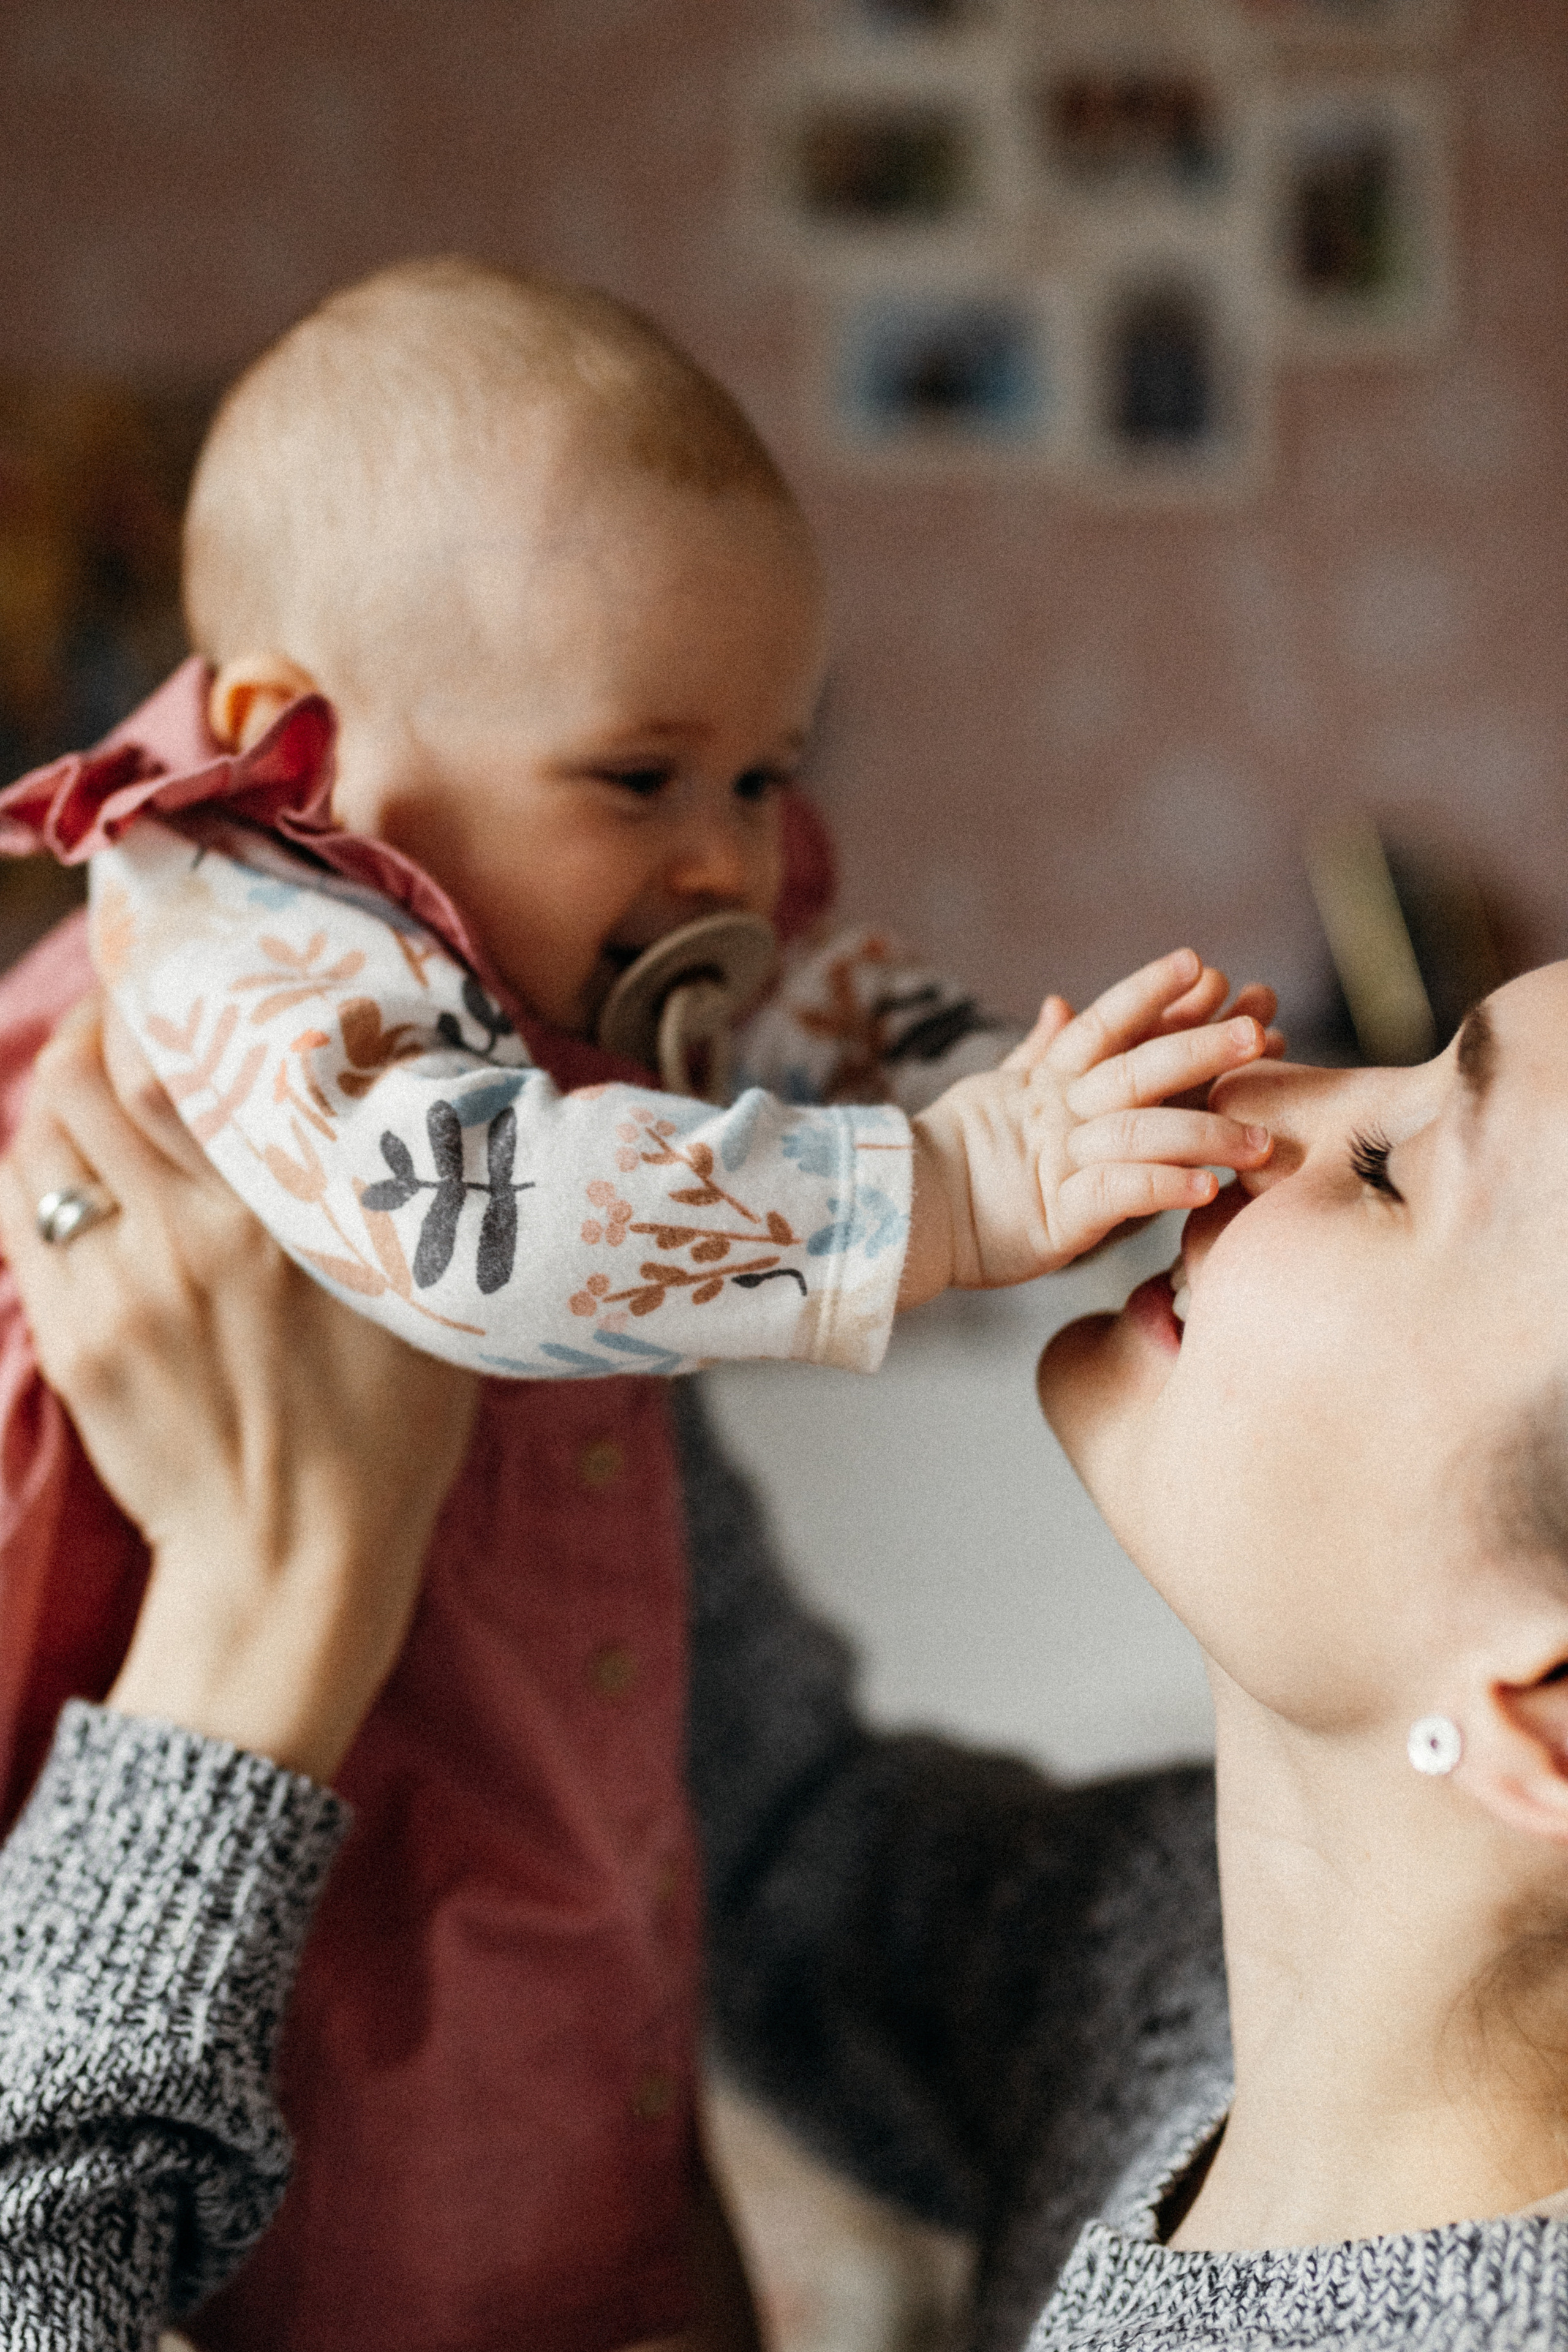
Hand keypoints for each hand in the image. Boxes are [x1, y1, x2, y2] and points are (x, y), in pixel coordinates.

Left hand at [0, 1001, 478, 1781]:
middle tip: (131, 1008)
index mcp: (275, 1222)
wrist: (294, 1566)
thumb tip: (374, 1084)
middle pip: (90, 1081)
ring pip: (42, 1141)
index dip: (171, 994)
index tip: (185, 963)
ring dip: (60, 1093)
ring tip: (95, 1080)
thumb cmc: (388, 1432)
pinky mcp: (71, 1340)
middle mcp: (182, 1241)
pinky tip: (80, 1170)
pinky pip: (27, 1220)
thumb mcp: (415, 1295)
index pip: (189, 1060)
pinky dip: (44, 1173)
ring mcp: (111, 1293)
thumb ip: (383, 1188)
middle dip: (100, 1027)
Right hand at [897, 947, 1273, 1308]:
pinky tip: (1207, 1189)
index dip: (1151, 992)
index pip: (1105, 1024)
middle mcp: (1056, 1113)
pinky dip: (1163, 1187)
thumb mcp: (998, 1095)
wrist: (906, 1217)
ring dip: (1205, 1131)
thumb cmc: (958, 1163)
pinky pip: (1119, 1192)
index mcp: (1045, 1084)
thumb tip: (1061, 1003)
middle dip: (1200, 1046)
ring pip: (1139, 1130)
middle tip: (1259, 1029)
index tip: (1204, 965)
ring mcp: (1058, 1160)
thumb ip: (1038, 1052)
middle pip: (1135, 1068)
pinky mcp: (1059, 1214)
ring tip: (1262, 1138)